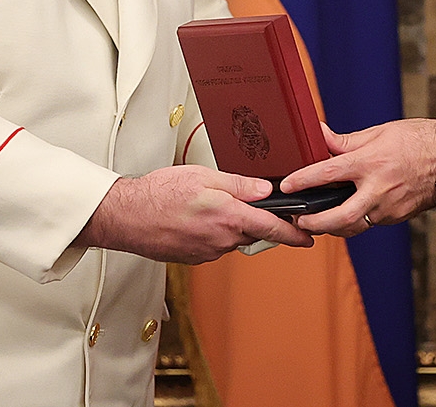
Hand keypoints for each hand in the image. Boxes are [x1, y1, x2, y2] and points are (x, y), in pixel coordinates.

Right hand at [77, 165, 312, 262]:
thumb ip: (239, 185)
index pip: (272, 229)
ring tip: (203, 206)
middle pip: (251, 232)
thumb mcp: (204, 177)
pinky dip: (210, 232)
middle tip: (230, 201)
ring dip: (227, 224)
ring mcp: (207, 252)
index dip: (294, 234)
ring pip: (231, 238)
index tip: (309, 237)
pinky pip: (213, 244)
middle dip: (250, 219)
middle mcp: (221, 239)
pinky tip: (192, 219)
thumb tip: (267, 191)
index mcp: (228, 217)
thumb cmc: (160, 192)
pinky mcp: (194, 258)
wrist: (126, 216)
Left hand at [279, 119, 435, 235]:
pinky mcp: (396, 216)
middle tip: (298, 220)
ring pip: (353, 226)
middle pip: (339, 217)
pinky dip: (354, 220)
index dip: (303, 180)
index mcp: (371, 163)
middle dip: (315, 223)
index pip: (328, 173)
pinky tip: (345, 213)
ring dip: (332, 227)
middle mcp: (378, 189)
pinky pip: (369, 222)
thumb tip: (320, 135)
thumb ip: (346, 141)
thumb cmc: (417, 140)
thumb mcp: (379, 132)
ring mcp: (389, 207)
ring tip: (317, 220)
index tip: (286, 185)